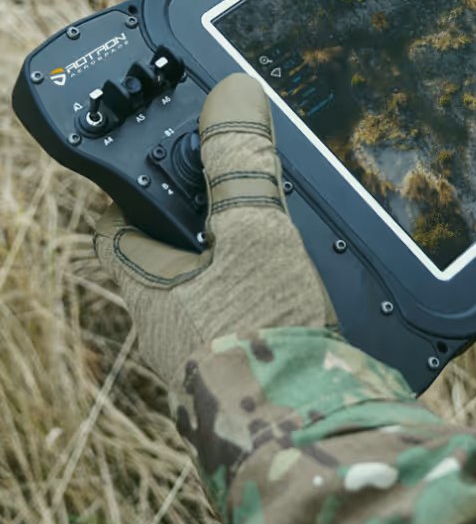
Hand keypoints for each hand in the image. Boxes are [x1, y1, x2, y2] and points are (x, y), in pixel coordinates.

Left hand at [94, 73, 337, 387]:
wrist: (308, 431)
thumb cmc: (262, 336)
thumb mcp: (256, 231)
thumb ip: (240, 163)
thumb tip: (230, 91)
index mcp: (146, 280)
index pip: (118, 219)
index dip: (141, 182)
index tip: (175, 154)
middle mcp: (164, 319)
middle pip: (169, 248)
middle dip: (204, 216)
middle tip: (248, 183)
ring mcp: (201, 347)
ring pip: (210, 281)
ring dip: (241, 252)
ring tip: (289, 224)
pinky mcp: (242, 365)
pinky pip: (243, 310)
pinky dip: (266, 287)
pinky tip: (306, 277)